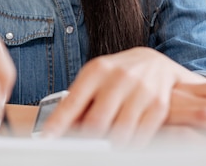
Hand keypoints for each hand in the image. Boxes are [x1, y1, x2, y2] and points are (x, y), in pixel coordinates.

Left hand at [41, 47, 205, 144]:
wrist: (154, 62)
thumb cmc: (117, 73)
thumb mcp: (94, 78)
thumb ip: (78, 100)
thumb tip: (58, 127)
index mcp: (97, 70)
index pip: (73, 102)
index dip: (58, 123)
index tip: (47, 137)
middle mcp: (119, 78)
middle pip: (97, 122)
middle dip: (87, 139)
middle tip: (84, 144)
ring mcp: (141, 90)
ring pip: (120, 133)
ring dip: (110, 144)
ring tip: (106, 142)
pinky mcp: (158, 105)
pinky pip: (141, 136)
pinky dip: (130, 145)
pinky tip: (124, 141)